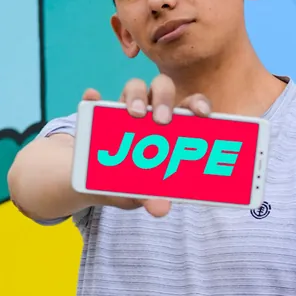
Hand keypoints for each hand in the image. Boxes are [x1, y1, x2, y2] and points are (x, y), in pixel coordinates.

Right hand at [81, 74, 211, 216]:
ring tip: (133, 114)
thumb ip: (152, 195)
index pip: (190, 105)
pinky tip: (93, 98)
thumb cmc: (130, 181)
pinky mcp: (97, 113)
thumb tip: (161, 209)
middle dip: (165, 99)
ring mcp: (123, 108)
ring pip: (134, 86)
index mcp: (172, 124)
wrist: (94, 182)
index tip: (202, 113)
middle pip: (163, 88)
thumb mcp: (142, 190)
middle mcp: (150, 110)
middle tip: (162, 121)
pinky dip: (93, 98)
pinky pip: (94, 100)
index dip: (198, 103)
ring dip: (136, 95)